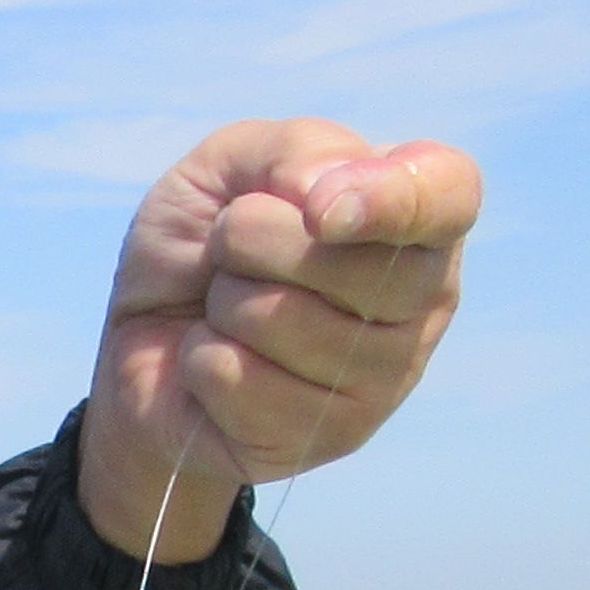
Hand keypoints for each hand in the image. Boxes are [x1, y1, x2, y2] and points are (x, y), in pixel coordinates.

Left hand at [76, 122, 477, 565]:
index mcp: (415, 216)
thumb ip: (291, 152)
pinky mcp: (332, 438)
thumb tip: (328, 198)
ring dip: (225, 303)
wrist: (142, 340)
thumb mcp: (228, 167)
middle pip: (358, 266)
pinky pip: (242, 381)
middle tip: (230, 247)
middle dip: (255, 240)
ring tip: (225, 308)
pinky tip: (216, 363)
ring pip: (286, 323)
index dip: (389, 198)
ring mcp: (386, 377)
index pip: (448, 194)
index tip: (320, 212)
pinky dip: (203, 359)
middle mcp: (422, 299)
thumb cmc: (201, 244)